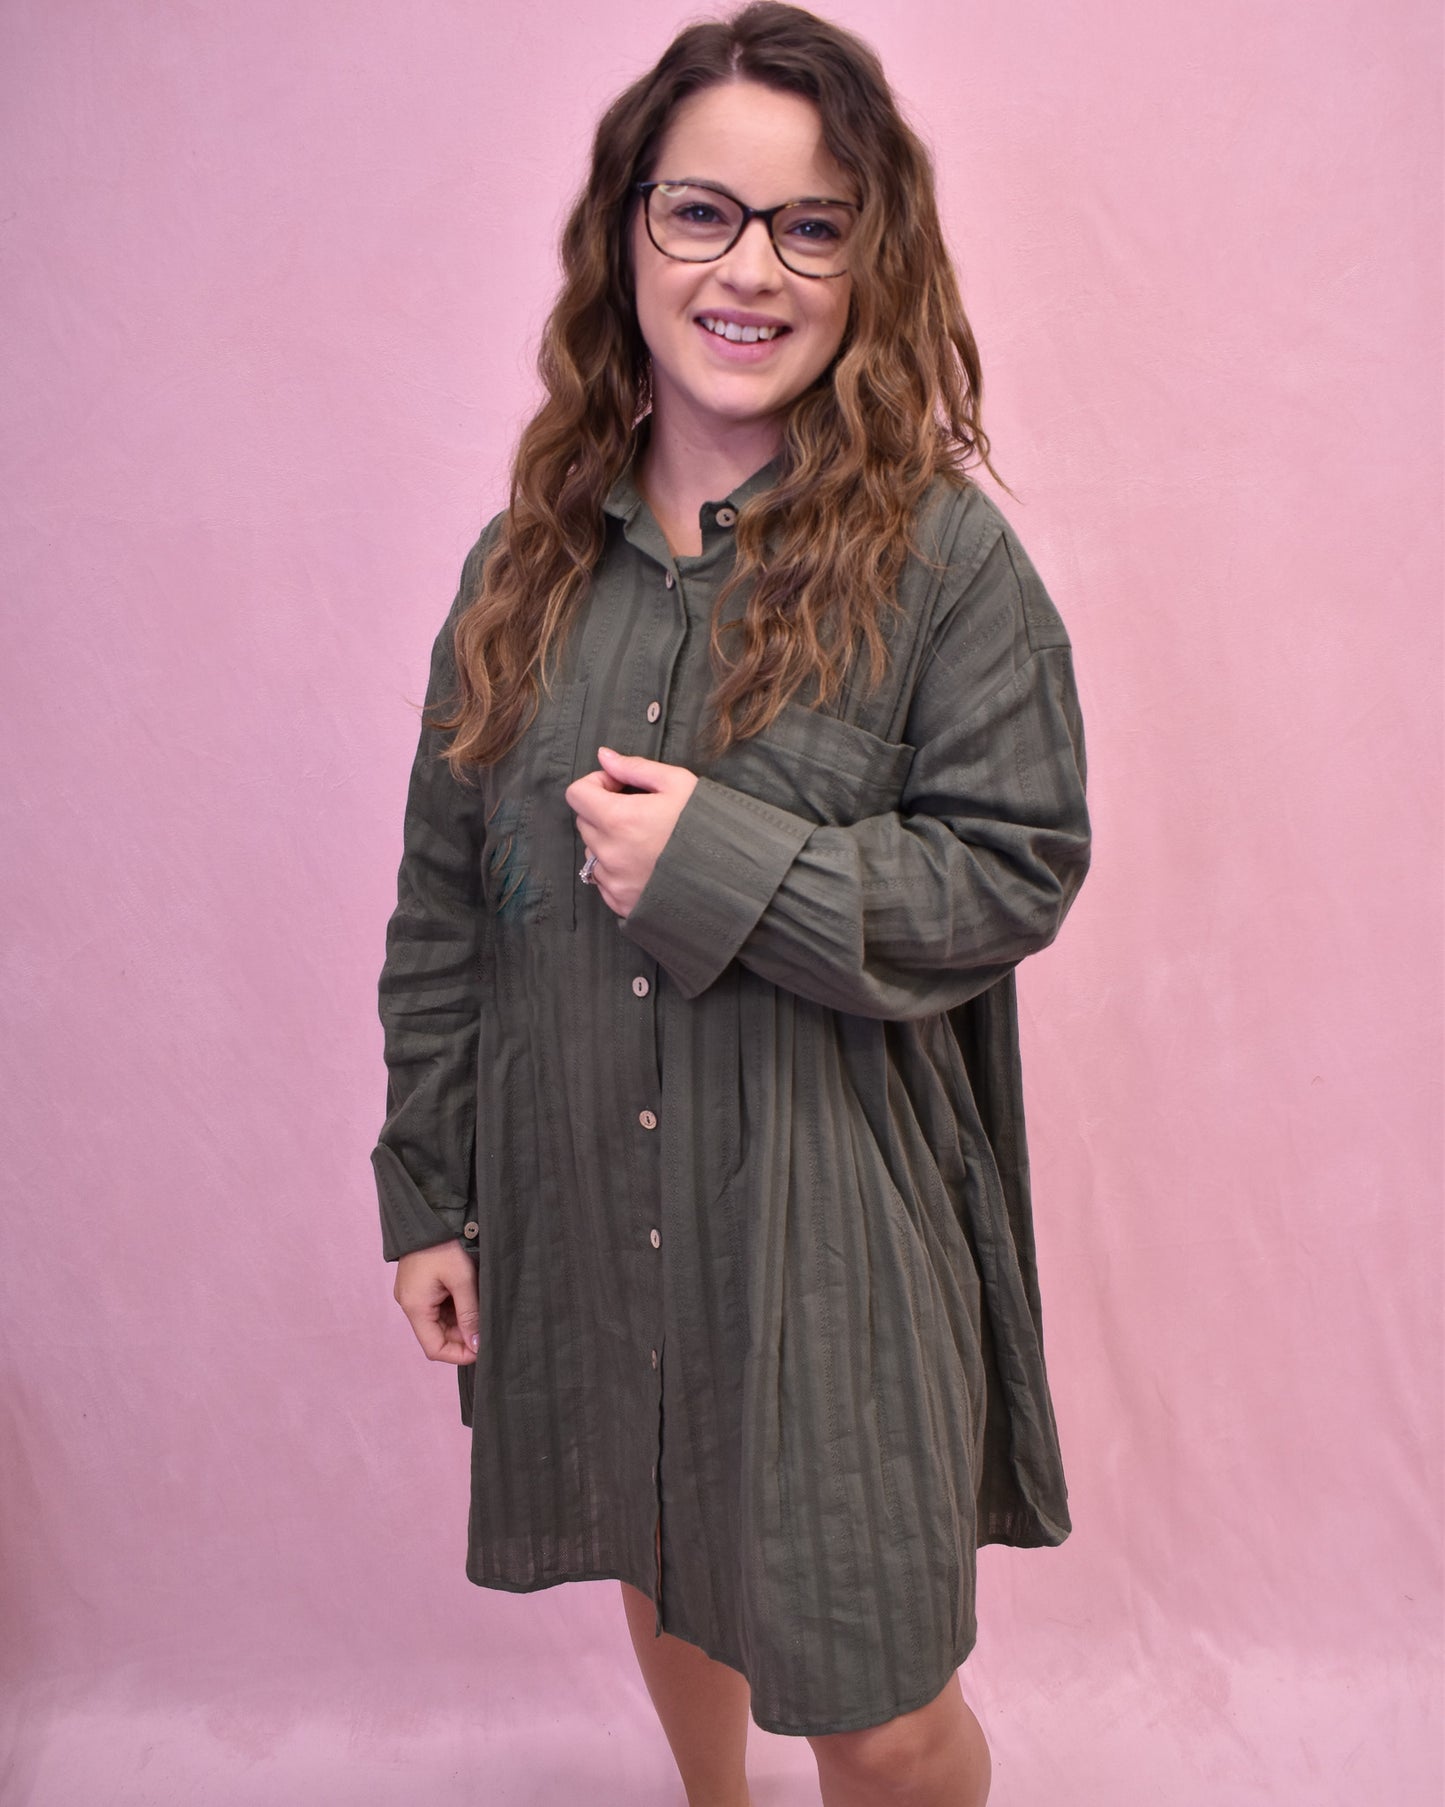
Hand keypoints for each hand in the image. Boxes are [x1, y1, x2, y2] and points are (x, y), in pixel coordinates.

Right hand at [393, 1240, 479, 1364]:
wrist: (429, 1214)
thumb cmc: (445, 1245)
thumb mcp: (463, 1280)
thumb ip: (469, 1315)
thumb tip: (476, 1345)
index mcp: (415, 1307)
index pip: (434, 1348)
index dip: (458, 1354)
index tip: (481, 1351)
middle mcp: (410, 1304)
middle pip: (436, 1336)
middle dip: (462, 1337)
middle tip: (486, 1329)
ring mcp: (414, 1295)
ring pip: (439, 1322)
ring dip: (460, 1322)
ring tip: (480, 1311)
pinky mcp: (419, 1286)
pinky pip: (437, 1307)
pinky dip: (454, 1309)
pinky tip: (470, 1299)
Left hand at [565, 747, 697, 916]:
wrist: (730, 878)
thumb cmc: (706, 827)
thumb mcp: (678, 784)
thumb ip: (634, 767)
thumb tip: (604, 756)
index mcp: (619, 819)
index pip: (577, 794)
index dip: (595, 783)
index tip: (619, 787)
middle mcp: (609, 852)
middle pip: (584, 822)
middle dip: (603, 810)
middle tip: (637, 811)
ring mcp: (614, 881)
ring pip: (592, 851)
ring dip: (609, 841)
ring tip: (644, 840)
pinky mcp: (621, 902)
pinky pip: (603, 879)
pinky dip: (616, 869)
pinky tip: (645, 864)